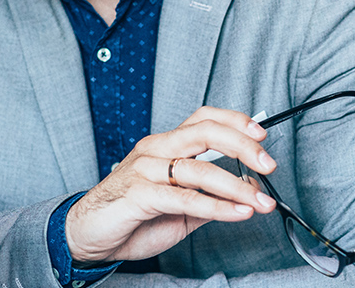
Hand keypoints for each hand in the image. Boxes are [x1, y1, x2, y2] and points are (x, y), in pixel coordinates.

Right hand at [64, 106, 278, 262]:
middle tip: (268, 163)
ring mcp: (145, 170)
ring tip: (260, 202)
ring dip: (236, 186)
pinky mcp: (138, 195)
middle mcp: (155, 150)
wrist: (86, 236)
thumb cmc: (132, 216)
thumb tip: (249, 188)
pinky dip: (216, 206)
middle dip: (243, 145)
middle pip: (205, 132)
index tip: (262, 134)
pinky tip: (237, 212)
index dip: (234, 121)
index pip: (204, 118)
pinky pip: (184, 198)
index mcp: (165, 145)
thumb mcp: (181, 206)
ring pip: (198, 168)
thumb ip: (212, 196)